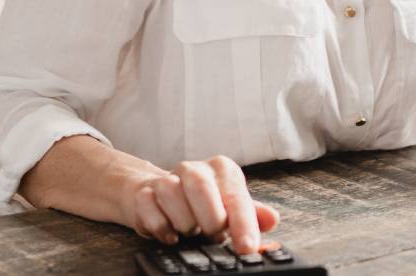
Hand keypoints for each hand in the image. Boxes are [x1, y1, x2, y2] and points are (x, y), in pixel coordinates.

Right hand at [119, 155, 280, 255]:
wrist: (156, 194)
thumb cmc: (201, 203)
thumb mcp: (230, 207)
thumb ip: (252, 214)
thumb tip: (272, 220)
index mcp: (222, 169)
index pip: (235, 194)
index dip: (243, 223)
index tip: (247, 246)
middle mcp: (194, 168)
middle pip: (201, 187)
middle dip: (209, 219)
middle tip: (212, 235)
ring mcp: (166, 178)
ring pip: (172, 195)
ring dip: (184, 223)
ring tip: (191, 231)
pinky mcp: (143, 193)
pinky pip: (150, 210)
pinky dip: (162, 228)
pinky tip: (171, 235)